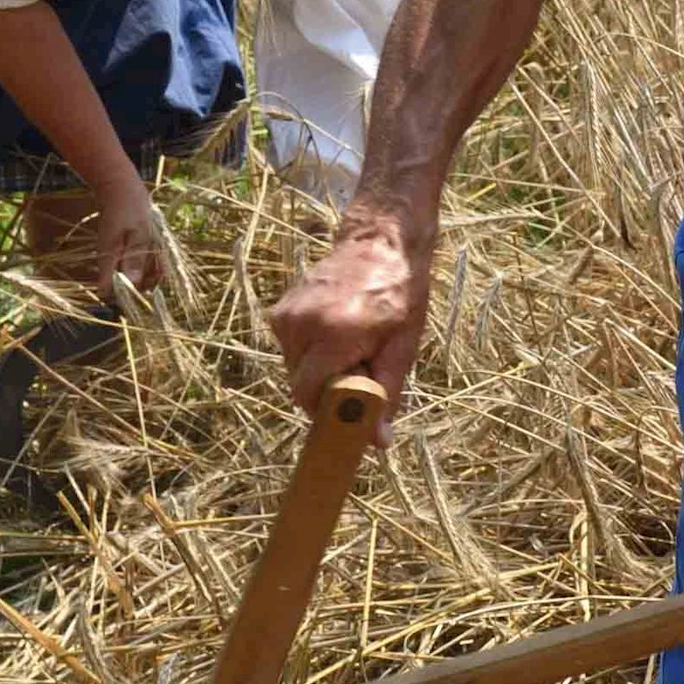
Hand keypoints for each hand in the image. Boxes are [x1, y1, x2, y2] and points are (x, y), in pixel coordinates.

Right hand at [90, 174, 176, 299]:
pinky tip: (154, 250)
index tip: (143, 283)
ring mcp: (114, 256)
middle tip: (158, 266)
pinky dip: (146, 262)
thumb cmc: (129, 206)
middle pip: (123, 287)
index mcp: (109, 257)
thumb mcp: (139, 231)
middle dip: (143, 283)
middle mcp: (109, 261)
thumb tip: (132, 284)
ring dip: (147, 272)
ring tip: (157, 254)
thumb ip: (136, 258)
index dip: (125, 294)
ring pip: (131, 277)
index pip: (107, 290)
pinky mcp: (121, 252)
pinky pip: (133, 265)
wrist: (119, 187)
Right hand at [269, 216, 428, 427]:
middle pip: (299, 384)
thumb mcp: (403, 347)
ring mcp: (287, 314)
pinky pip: (290, 348)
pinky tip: (334, 333)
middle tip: (357, 370)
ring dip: (317, 369)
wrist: (381, 242)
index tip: (348, 407)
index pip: (309, 394)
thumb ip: (386, 393)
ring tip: (349, 347)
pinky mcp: (281, 308)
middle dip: (325, 390)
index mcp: (335, 334)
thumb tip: (377, 441)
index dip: (327, 410)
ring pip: (293, 367)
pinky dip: (310, 351)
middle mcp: (303, 323)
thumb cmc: (400, 294)